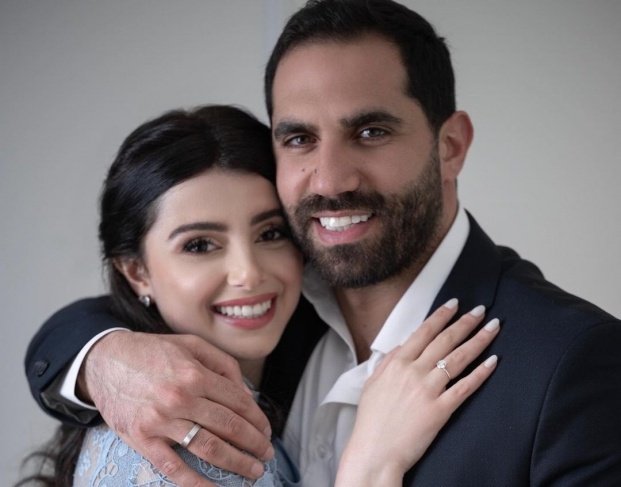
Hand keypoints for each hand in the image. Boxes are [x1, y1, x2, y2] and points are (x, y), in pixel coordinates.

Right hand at [79, 331, 272, 485]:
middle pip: (229, 427)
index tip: (267, 431)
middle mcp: (180, 397)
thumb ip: (222, 363)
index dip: (257, 419)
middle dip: (254, 443)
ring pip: (208, 447)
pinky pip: (172, 467)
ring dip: (236, 463)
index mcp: (195, 373)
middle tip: (267, 454)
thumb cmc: (152, 351)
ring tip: (253, 471)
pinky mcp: (141, 439)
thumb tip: (246, 392)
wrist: (104, 360)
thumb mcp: (191, 344)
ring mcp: (160, 420)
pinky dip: (195, 483)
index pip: (238, 402)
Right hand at [336, 299, 498, 486]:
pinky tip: (493, 362)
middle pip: (445, 340)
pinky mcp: (440, 410)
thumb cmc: (371, 421)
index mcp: (397, 363)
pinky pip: (464, 387)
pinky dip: (480, 373)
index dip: (441, 316)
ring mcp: (428, 390)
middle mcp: (414, 371)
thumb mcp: (372, 384)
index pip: (423, 332)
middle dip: (465, 322)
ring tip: (493, 328)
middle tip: (481, 310)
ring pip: (458, 358)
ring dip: (478, 340)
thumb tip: (402, 347)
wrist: (374, 452)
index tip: (454, 304)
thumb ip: (388, 362)